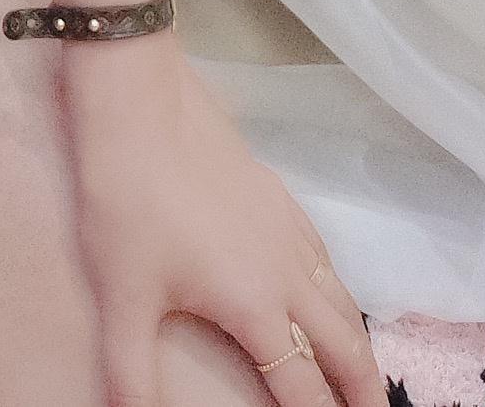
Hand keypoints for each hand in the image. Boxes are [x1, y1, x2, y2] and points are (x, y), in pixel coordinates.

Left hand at [68, 52, 387, 406]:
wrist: (138, 106)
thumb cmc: (125, 202)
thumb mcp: (120, 298)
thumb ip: (131, 375)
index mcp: (255, 306)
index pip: (301, 387)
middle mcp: (285, 272)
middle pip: (343, 346)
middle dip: (363, 390)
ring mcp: (286, 229)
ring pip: (341, 299)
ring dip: (357, 343)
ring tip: (364, 373)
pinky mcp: (277, 195)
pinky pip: (324, 257)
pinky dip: (338, 291)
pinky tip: (327, 292)